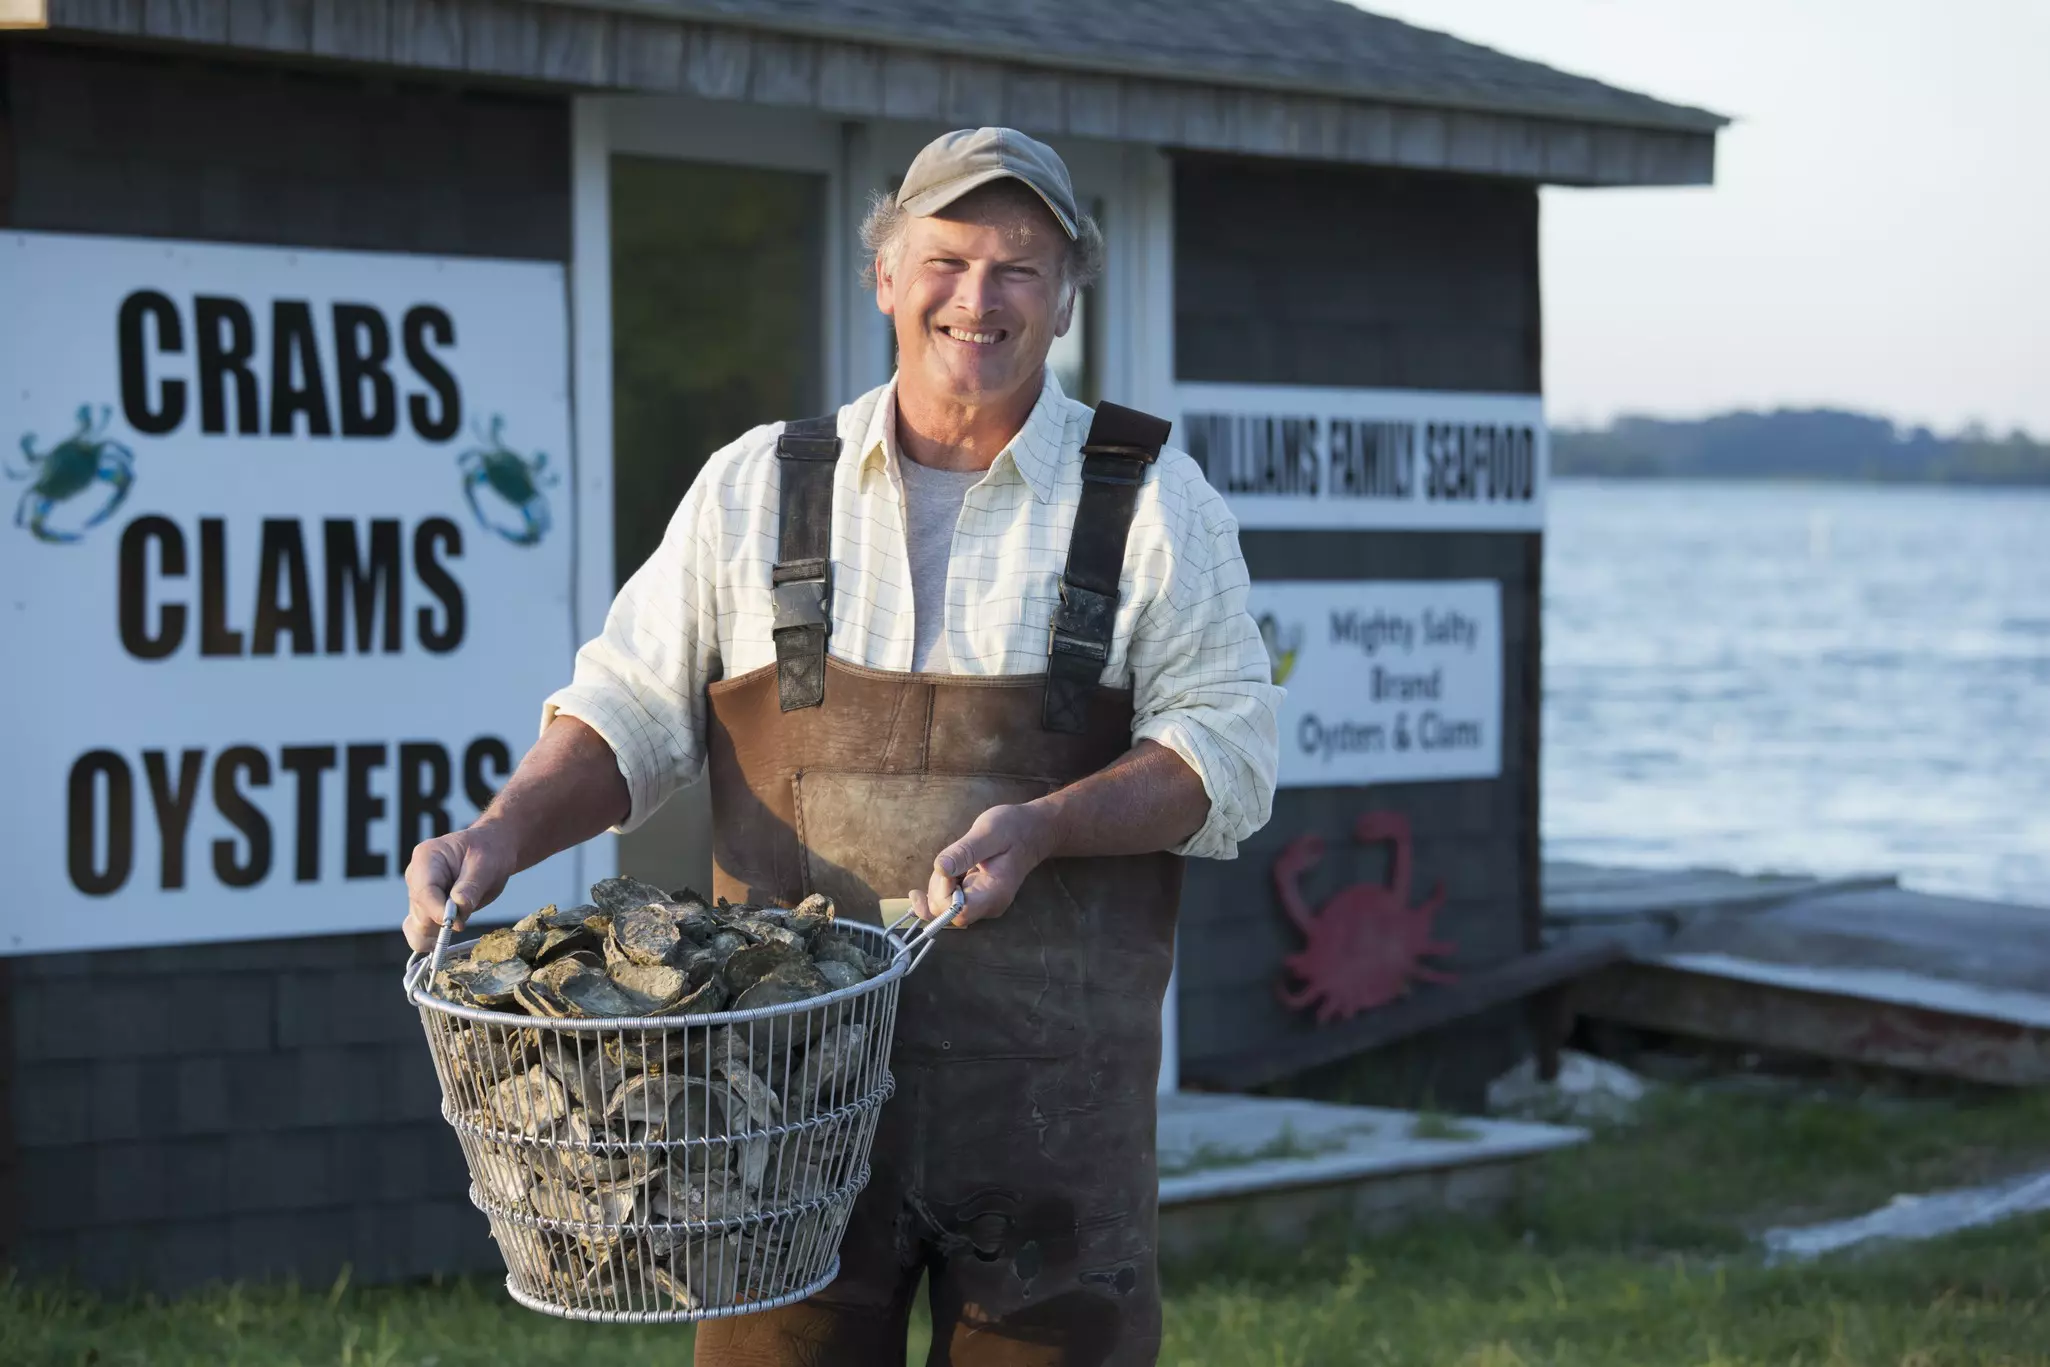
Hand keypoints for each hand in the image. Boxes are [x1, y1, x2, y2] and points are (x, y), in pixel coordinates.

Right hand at [402, 822, 520, 952]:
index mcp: (426, 858)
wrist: (491, 851)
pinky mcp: (424, 909)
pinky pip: (420, 931)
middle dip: (443, 922)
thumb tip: (458, 908)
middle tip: (466, 916)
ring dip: (442, 930)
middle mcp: (416, 877)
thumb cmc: (488, 853)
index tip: (457, 924)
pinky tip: (449, 933)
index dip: (438, 912)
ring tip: (463, 915)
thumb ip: (471, 887)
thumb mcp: (486, 865)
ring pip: (419, 926)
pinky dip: (435, 937)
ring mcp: (418, 894)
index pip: (424, 892)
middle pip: (419, 912)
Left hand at [908, 802, 1055, 928]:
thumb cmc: (1013, 829)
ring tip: (960, 859)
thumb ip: (964, 852)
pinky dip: (943, 886)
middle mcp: (989, 907)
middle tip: (955, 857)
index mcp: (994, 894)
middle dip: (939, 885)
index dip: (943, 892)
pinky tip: (950, 871)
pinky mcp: (977, 900)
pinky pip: (949, 902)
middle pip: (946, 911)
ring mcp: (983, 906)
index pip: (956, 911)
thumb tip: (940, 868)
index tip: (949, 867)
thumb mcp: (988, 832)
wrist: (1031, 832)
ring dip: (940, 882)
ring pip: (944, 906)